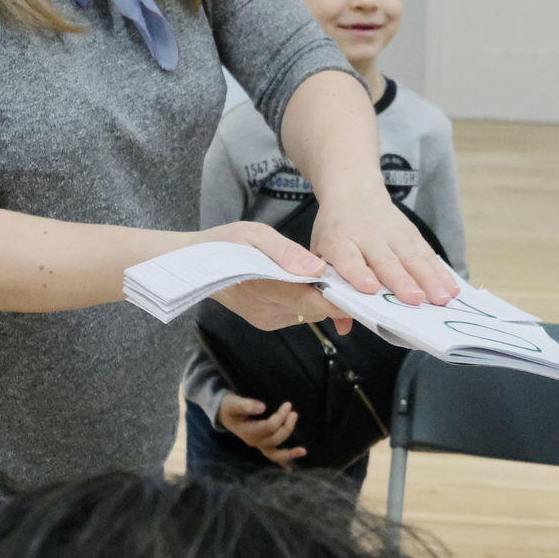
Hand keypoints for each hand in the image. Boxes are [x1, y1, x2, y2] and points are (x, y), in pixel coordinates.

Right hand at [202, 222, 352, 334]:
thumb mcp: (254, 235)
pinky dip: (309, 299)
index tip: (365, 292)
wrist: (193, 265)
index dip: (342, 300)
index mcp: (265, 290)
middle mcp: (268, 312)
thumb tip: (318, 270)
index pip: (315, 303)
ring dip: (323, 296)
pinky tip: (309, 282)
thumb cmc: (224, 244)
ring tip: (333, 276)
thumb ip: (286, 253)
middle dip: (337, 295)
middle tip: (358, 278)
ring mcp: (267, 320)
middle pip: (317, 309)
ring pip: (310, 312)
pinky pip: (299, 312)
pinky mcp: (267, 322)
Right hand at [218, 394, 306, 469]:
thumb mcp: (234, 403)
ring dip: (289, 452)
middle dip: (287, 426)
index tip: (288, 405)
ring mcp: (258, 445)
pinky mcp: (262, 445)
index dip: (280, 417)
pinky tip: (292, 468)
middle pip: (274, 439)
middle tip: (293, 411)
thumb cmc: (230, 406)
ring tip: (303, 450)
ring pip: (275, 454)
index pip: (268, 427)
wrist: (224, 412)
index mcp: (247, 432)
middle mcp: (253, 441)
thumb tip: (262, 407)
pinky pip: (274, 457)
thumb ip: (246, 405)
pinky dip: (284, 462)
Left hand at [311, 191, 457, 306]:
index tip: (370, 289)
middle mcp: (367, 236)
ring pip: (412, 258)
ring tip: (442, 299)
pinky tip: (452, 288)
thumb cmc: (336, 231)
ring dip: (429, 279)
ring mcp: (392, 233)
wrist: (353, 190)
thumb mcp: (321, 254)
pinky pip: (427, 253)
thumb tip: (342, 327)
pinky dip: (440, 272)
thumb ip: (329, 290)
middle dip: (401, 281)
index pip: (349, 258)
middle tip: (414, 300)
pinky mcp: (410, 232)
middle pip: (386, 261)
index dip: (359, 273)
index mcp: (339, 242)